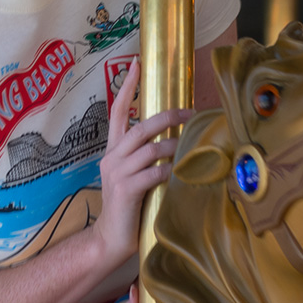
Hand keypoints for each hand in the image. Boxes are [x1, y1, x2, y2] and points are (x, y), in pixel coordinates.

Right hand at [93, 60, 190, 268]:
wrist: (110, 239)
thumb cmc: (129, 207)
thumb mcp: (134, 176)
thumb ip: (145, 158)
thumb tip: (175, 141)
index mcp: (113, 151)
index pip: (116, 112)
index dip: (127, 88)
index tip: (136, 63)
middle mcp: (112, 157)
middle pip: (139, 126)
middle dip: (166, 116)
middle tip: (190, 112)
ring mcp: (118, 174)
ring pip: (150, 148)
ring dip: (175, 144)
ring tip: (192, 144)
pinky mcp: (127, 190)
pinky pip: (154, 173)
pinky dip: (171, 170)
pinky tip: (182, 171)